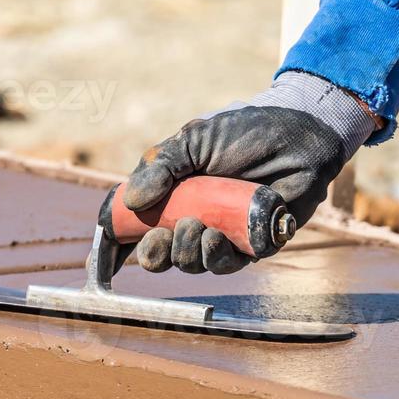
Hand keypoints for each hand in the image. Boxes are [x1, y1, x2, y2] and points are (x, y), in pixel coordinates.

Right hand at [126, 72, 378, 273]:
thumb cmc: (246, 133)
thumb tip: (134, 201)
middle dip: (153, 253)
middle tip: (161, 235)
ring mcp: (221, 234)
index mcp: (171, 194)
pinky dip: (214, 256)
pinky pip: (225, 265)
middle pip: (158, 254)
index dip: (114, 247)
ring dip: (184, 251)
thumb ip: (161, 166)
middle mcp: (192, 218)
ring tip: (196, 227)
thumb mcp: (195, 141)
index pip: (134, 226)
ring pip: (189, 263)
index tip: (100, 263)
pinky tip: (215, 238)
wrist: (298, 135)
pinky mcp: (251, 246)